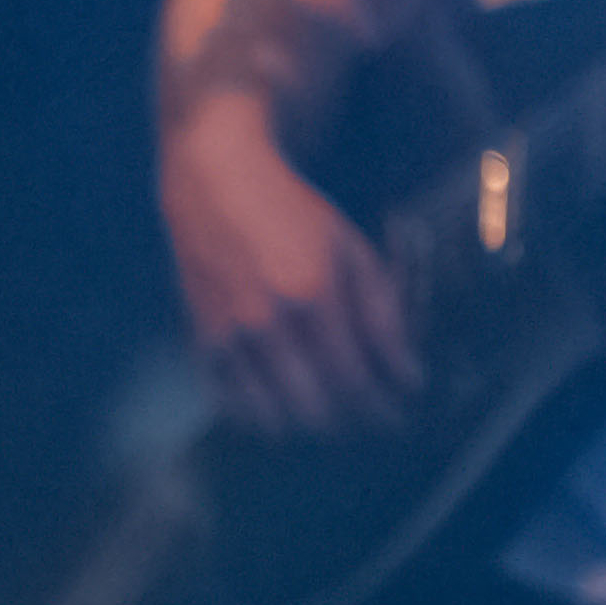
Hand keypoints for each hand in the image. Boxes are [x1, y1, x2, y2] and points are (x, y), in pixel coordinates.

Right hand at [164, 115, 414, 435]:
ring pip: (269, 411)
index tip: (399, 412)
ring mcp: (227, 332)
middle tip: (370, 418)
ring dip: (305, 423)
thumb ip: (382, 312)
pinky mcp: (198, 335)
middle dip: (349, 420)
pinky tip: (280, 411)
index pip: (353, 376)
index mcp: (313, 294)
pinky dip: (257, 414)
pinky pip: (228, 399)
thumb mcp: (353, 250)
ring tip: (331, 416)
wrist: (216, 181)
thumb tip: (406, 372)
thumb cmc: (293, 214)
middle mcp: (266, 320)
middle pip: (314, 403)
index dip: (379, 404)